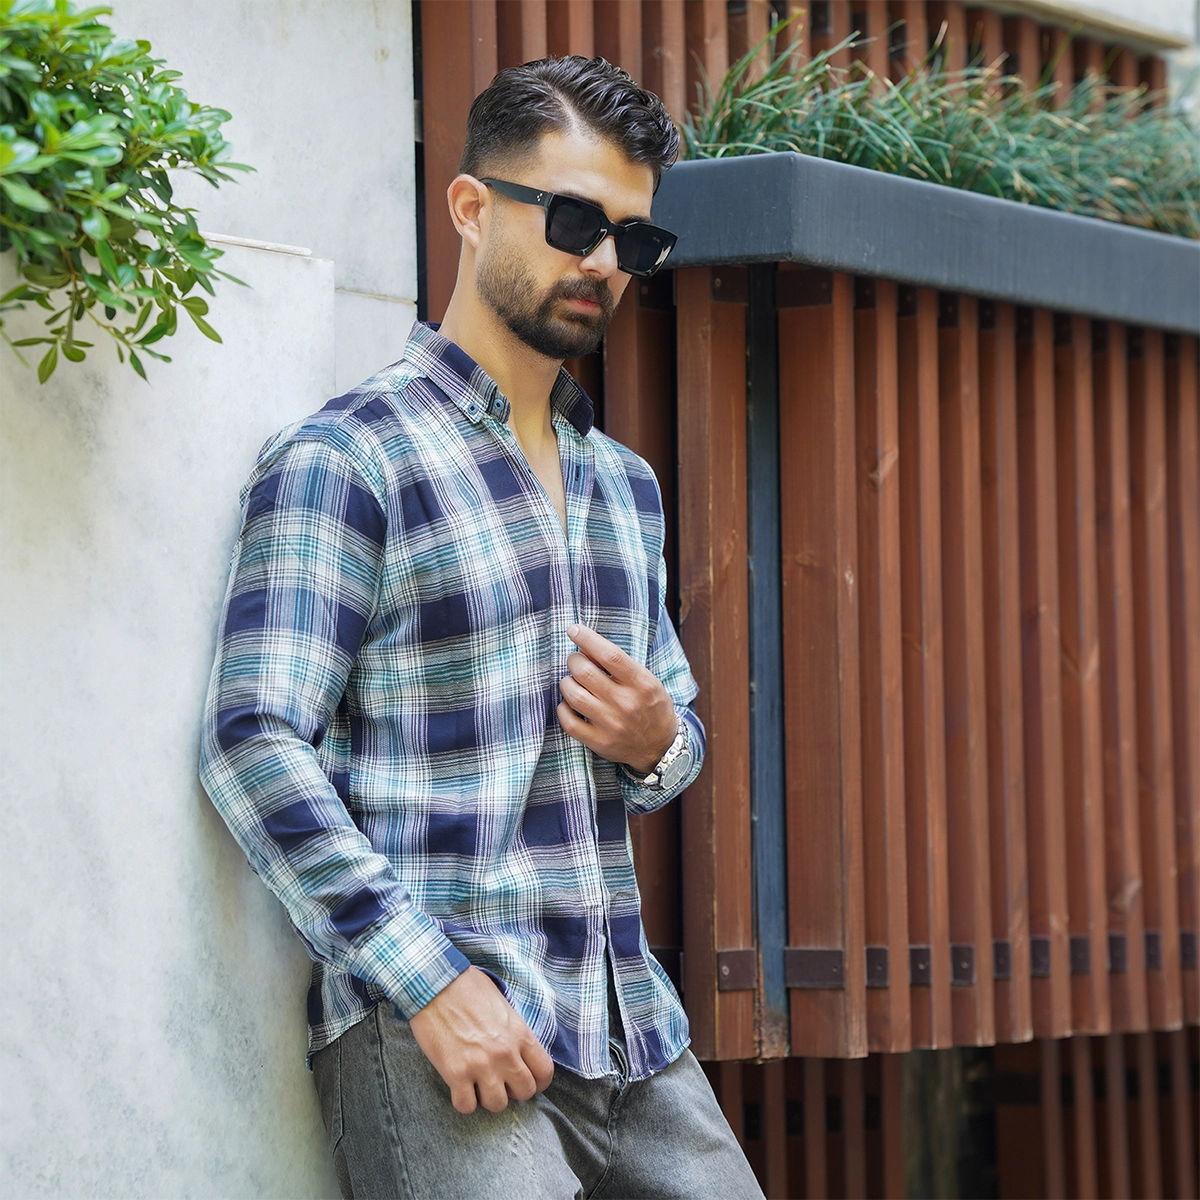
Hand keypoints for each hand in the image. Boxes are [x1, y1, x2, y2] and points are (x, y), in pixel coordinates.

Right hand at [408, 966, 554, 1113]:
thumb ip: (514, 1031)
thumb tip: (518, 1050)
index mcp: (520, 1033)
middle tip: (500, 1080)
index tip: (527, 1079)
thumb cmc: (468, 987)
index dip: (538, 1081)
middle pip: (525, 1092)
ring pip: (497, 1105)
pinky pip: (466, 1106)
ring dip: (488, 1097)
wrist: (436, 983)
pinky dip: (463, 1101)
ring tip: (478, 1084)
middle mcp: (505, 1053)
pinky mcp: (455, 1074)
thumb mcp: (503, 1005)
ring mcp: (481, 1065)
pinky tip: (459, 1087)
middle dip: (513, 1090)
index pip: (544, 1071)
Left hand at [556, 624, 678, 774]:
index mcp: (641, 683)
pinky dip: (563, 708)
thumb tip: (585, 647)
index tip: (573, 630)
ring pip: (573, 695)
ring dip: (567, 683)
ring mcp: (612, 724)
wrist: (660, 747)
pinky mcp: (599, 742)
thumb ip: (619, 665)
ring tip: (573, 682)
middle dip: (574, 660)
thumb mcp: (645, 680)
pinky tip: (569, 704)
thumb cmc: (650, 706)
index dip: (587, 639)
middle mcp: (626, 703)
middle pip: (585, 672)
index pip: (610, 655)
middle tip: (576, 661)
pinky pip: (568, 722)